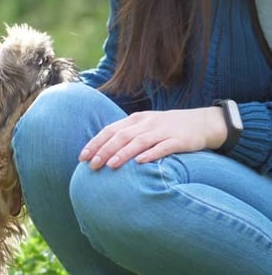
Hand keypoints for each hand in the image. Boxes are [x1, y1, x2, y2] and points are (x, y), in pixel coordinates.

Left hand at [78, 107, 227, 169]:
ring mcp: (163, 131)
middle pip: (121, 136)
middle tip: (92, 165)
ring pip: (139, 142)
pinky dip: (151, 154)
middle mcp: (147, 123)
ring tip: (110, 165)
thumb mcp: (145, 127)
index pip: (110, 130)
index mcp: (136, 120)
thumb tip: (102, 152)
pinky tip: (141, 162)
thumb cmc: (167, 128)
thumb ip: (126, 136)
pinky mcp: (179, 140)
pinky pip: (163, 147)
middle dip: (104, 150)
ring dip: (123, 153)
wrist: (203, 122)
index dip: (95, 143)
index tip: (82, 157)